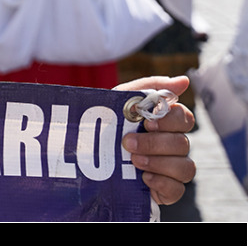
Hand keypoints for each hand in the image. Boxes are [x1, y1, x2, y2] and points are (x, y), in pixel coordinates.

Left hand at [115, 76, 195, 205]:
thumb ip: (149, 87)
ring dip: (159, 163)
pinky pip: (178, 189)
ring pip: (185, 168)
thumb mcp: (120, 100)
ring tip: (133, 160)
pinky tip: (144, 178)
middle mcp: (172, 145)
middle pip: (183, 143)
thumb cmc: (105, 123)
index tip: (147, 121)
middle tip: (128, 143)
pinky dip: (162, 183)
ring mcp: (171, 168)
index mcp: (164, 123)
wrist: (82, 154)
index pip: (185, 118)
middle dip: (155, 143)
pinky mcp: (166, 189)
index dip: (170, 121)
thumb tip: (184, 80)